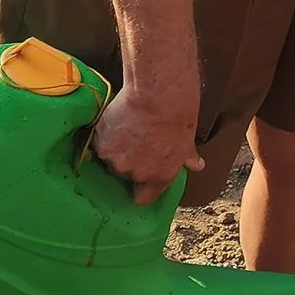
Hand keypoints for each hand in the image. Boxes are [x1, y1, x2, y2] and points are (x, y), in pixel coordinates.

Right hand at [93, 84, 203, 208]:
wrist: (158, 97)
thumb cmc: (178, 118)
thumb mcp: (188, 141)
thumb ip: (188, 157)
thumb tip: (197, 165)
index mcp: (159, 177)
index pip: (144, 197)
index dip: (142, 188)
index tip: (141, 179)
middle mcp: (135, 173)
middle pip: (125, 173)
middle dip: (128, 160)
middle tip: (136, 141)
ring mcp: (115, 160)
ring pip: (110, 158)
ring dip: (115, 147)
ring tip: (126, 128)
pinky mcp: (101, 144)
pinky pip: (98, 142)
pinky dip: (104, 134)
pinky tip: (115, 121)